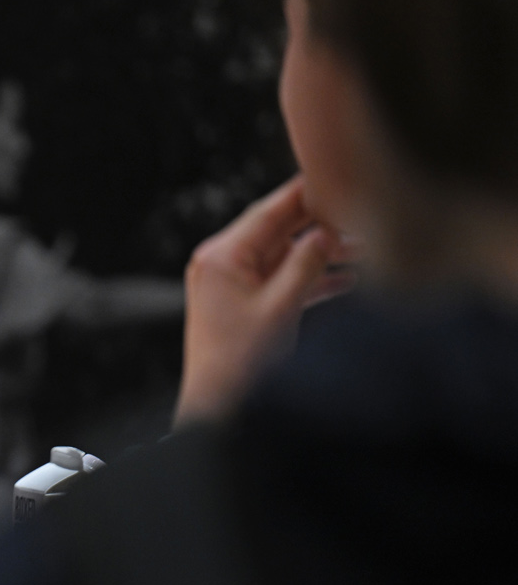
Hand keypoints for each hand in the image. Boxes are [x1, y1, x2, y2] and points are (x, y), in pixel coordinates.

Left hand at [174, 175, 356, 426]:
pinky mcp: (243, 304)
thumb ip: (307, 264)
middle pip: (279, 230)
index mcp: (222, 256)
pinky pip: (281, 281)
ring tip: (367, 250)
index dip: (307, 193)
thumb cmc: (240, 362)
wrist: (218, 408)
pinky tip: (348, 279)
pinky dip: (311, 279)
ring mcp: (231, 283)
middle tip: (365, 213)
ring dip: (323, 254)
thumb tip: (327, 230)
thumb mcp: (281, 307)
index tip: (341, 176)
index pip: (270, 211)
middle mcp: (222, 263)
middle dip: (322, 224)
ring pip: (284, 256)